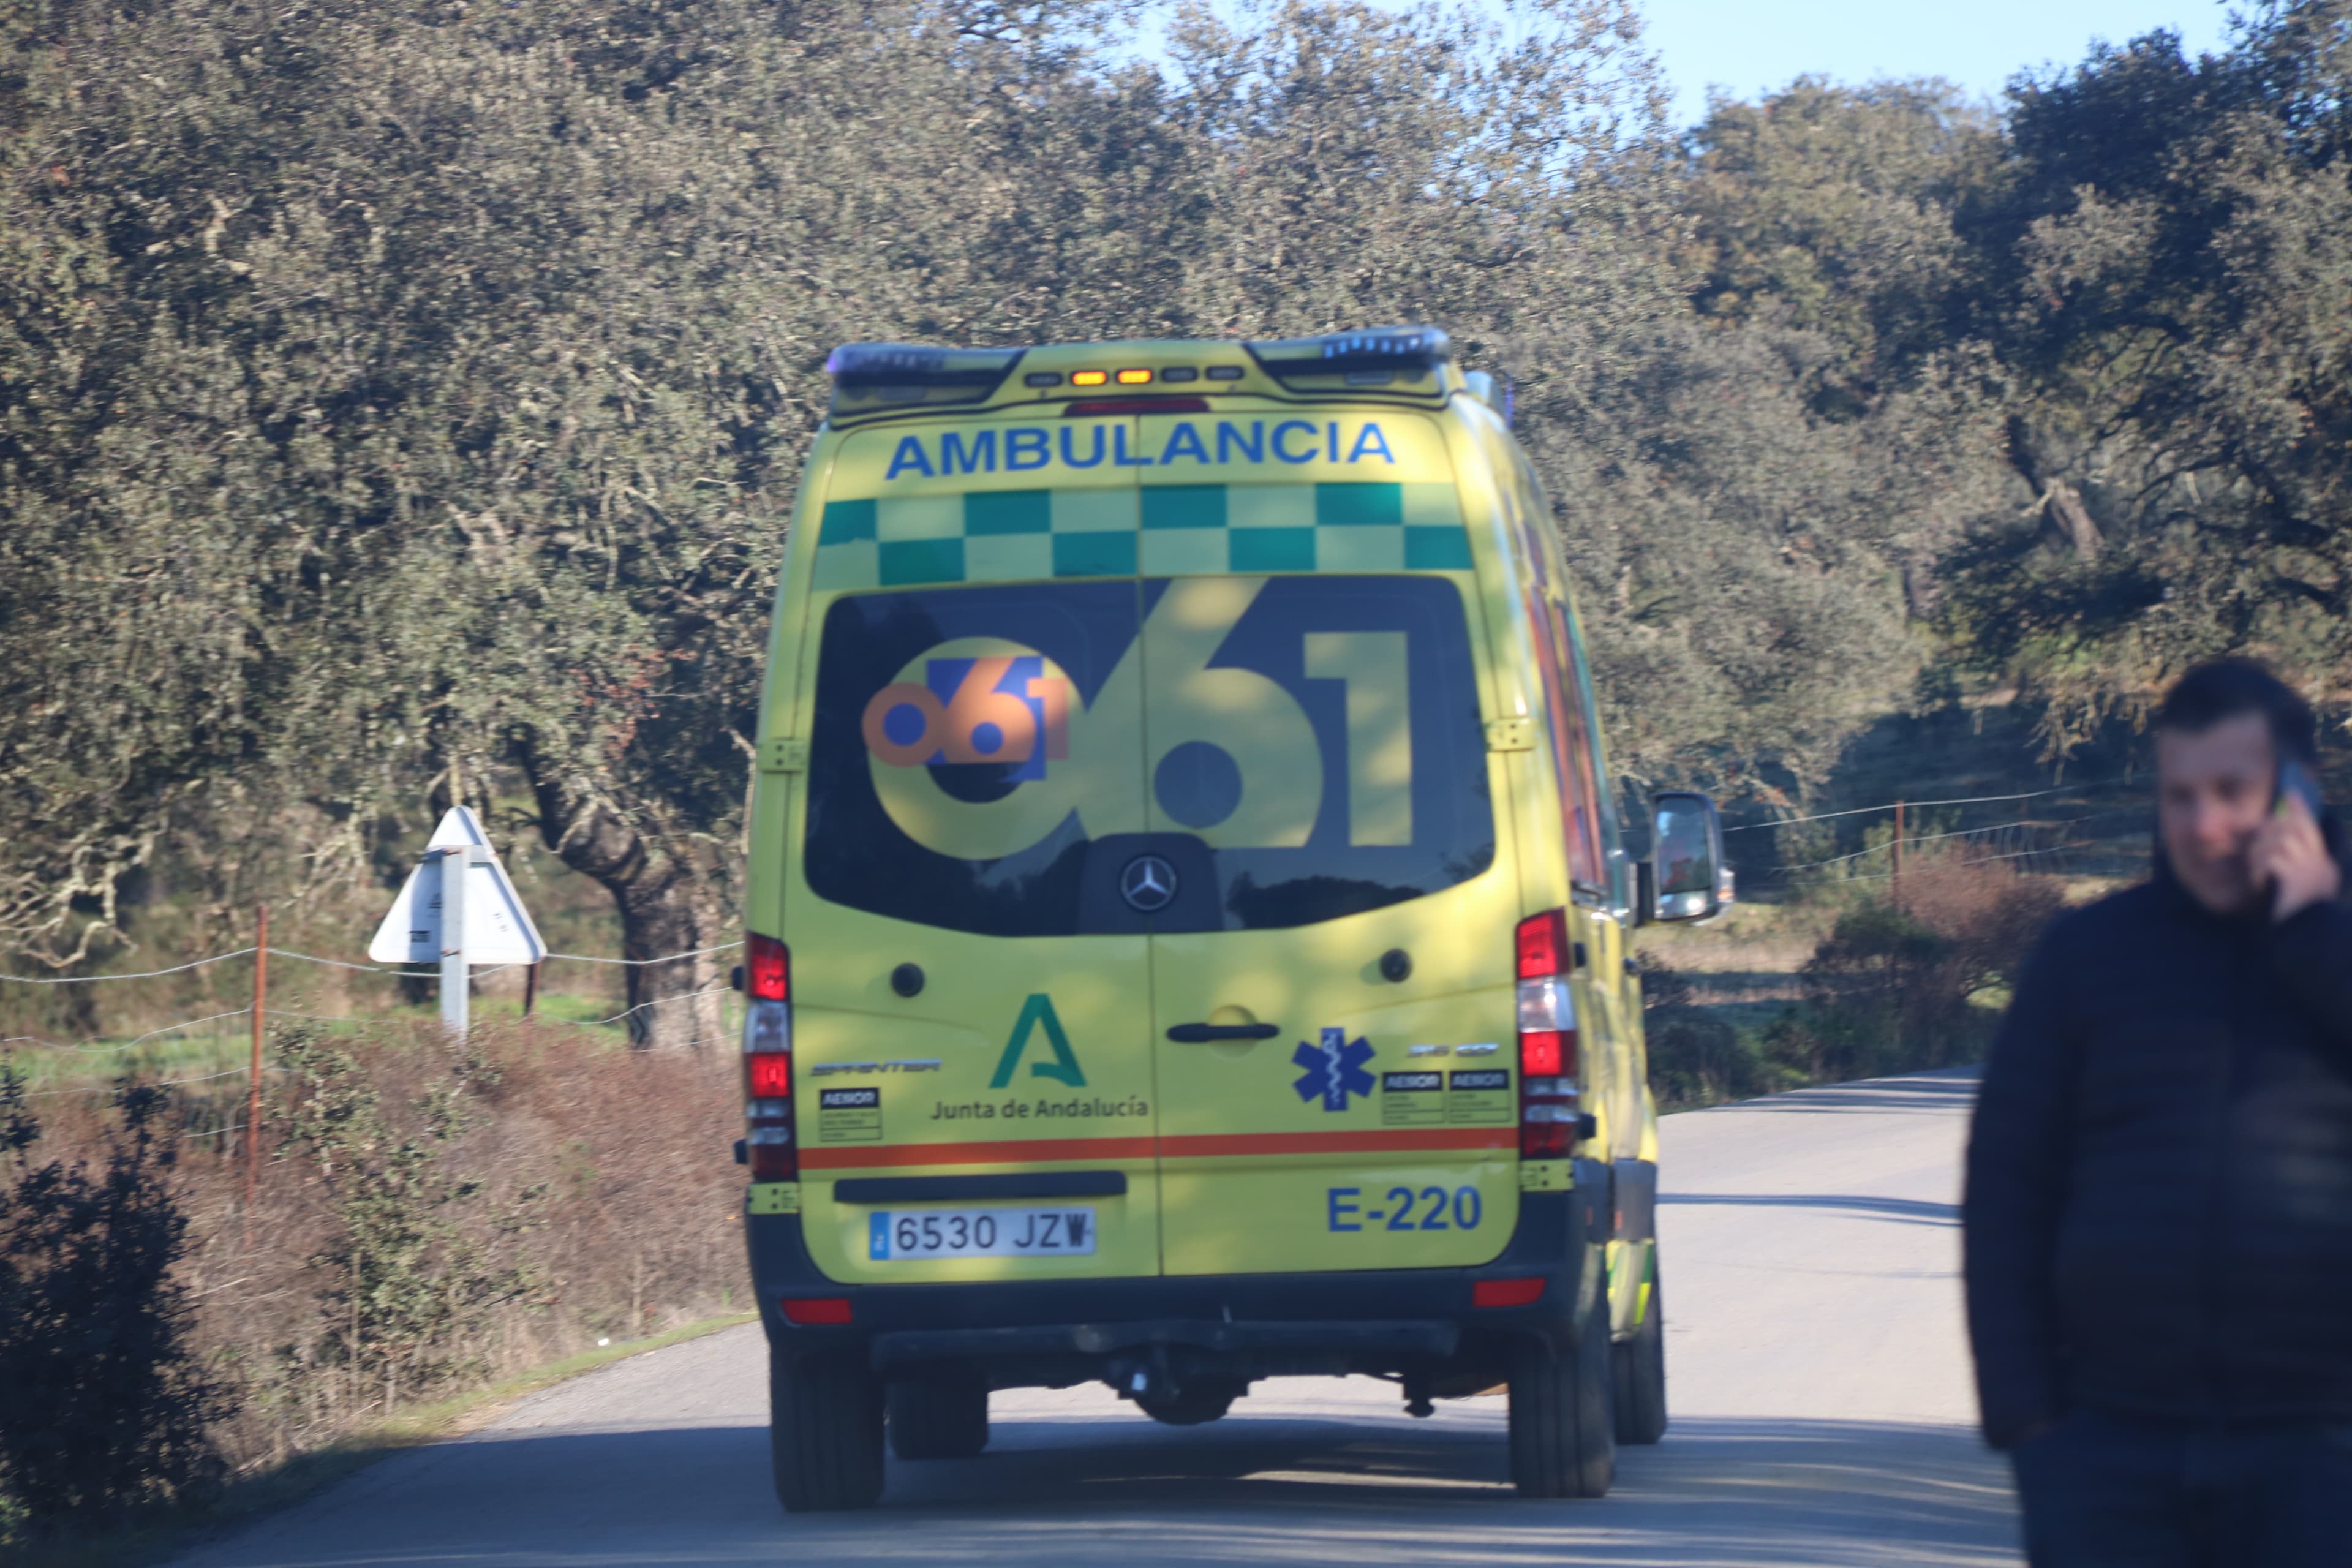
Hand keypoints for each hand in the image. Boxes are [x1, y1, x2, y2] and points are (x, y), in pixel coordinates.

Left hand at [2252, 793, 2341, 922]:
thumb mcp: (2299, 891)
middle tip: (2255, 840)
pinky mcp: (2295, 880)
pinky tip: (2257, 884)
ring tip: (2256, 871)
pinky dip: (2258, 870)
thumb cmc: (2297, 921)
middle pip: (2294, 828)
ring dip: (2259, 853)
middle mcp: (2320, 864)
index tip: (2290, 792)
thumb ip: (2292, 868)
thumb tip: (2272, 847)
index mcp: (2323, 866)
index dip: (2299, 809)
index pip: (2312, 828)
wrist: (2308, 942)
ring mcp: (2310, 870)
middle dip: (2269, 830)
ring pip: (2279, 841)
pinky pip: (2270, 861)